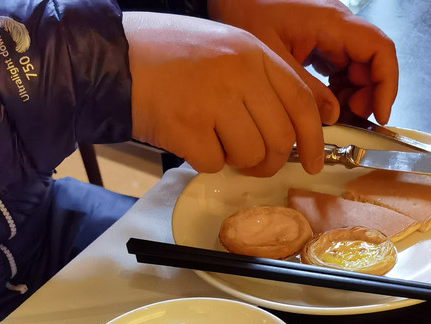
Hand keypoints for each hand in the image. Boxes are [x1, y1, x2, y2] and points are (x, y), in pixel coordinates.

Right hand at [123, 12, 326, 175]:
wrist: (116, 57)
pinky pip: (214, 164)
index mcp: (254, 52)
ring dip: (237, 162)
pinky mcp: (188, 127)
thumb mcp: (226, 52)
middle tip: (254, 163)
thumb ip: (260, 84)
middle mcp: (239, 73)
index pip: (301, 103)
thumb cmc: (171, 58)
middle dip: (271, 161)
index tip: (314, 164)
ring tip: (216, 142)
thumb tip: (290, 133)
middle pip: (280, 139)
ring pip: (251, 155)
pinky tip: (189, 138)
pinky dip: (204, 161)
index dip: (314, 141)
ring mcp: (214, 100)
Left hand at [207, 0, 398, 125]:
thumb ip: (306, 89)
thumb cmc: (246, 12)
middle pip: (372, 62)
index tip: (379, 114)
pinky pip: (339, 68)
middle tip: (349, 121)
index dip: (386, 84)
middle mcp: (337, 26)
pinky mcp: (318, 42)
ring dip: (352, 96)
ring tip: (334, 117)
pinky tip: (322, 106)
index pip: (380, 50)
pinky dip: (337, 90)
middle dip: (368, 95)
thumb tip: (335, 116)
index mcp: (333, 23)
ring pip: (357, 68)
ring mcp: (329, 33)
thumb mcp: (274, 57)